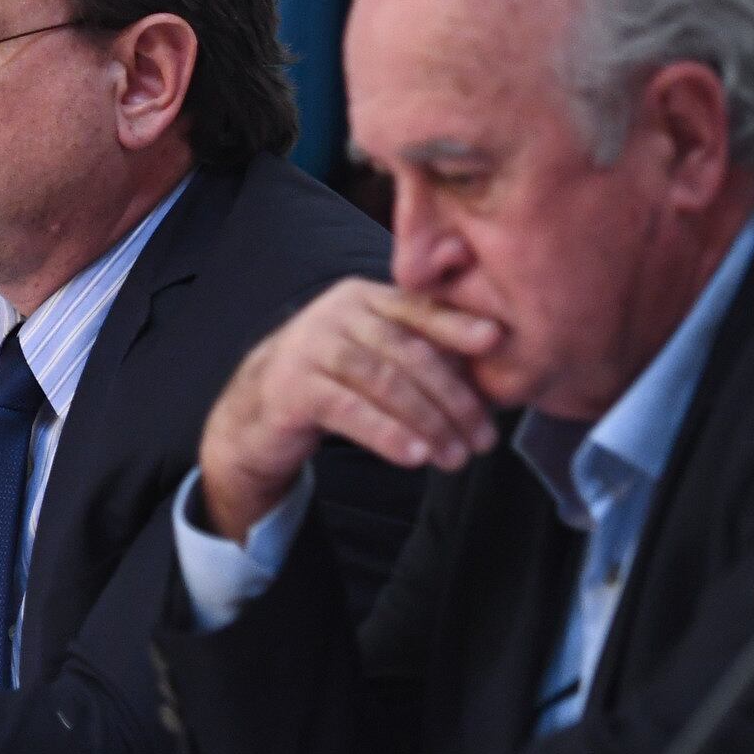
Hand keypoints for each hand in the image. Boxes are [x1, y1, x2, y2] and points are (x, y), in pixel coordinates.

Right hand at [198, 278, 503, 539]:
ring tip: (455, 457)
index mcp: (365, 297)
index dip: (457, 324)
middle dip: (453, 397)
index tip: (495, 341)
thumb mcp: (375, 354)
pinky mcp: (292, 386)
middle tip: (483, 439)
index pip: (418, 307)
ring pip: (384, 382)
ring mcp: (311, 346)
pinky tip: (415, 456)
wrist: (258, 407)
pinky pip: (350, 410)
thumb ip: (421, 348)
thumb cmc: (334, 381)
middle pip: (408, 351)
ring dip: (428, 422)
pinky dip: (388, 434)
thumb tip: (490, 365)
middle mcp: (337, 312)